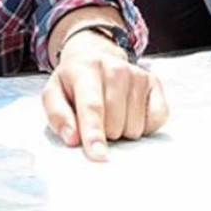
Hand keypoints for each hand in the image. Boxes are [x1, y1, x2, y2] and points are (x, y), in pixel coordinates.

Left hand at [42, 29, 168, 160]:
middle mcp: (115, 68)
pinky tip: (130, 113)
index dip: (94, 133)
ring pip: (134, 126)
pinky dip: (144, 126)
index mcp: (86, 69)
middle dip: (104, 133)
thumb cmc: (73, 82)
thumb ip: (58, 116)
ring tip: (112, 113)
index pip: (93, 106)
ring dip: (122, 130)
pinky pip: (156, 119)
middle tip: (97, 119)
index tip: (98, 155)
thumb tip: (72, 138)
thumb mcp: (54, 94)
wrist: (94, 55)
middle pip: (115, 123)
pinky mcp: (154, 82)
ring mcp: (138, 74)